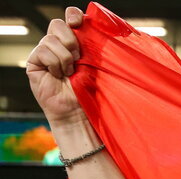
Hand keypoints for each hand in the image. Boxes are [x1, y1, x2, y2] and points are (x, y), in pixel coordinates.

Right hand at [25, 7, 85, 124]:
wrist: (78, 111)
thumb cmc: (89, 91)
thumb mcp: (96, 66)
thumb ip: (93, 46)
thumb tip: (94, 26)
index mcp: (75, 42)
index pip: (70, 17)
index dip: (73, 16)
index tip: (79, 24)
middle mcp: (58, 44)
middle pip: (58, 24)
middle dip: (71, 41)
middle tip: (78, 59)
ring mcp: (44, 52)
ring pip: (50, 39)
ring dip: (64, 58)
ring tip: (69, 73)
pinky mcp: (34, 61)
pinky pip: (43, 51)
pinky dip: (54, 64)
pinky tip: (58, 75)